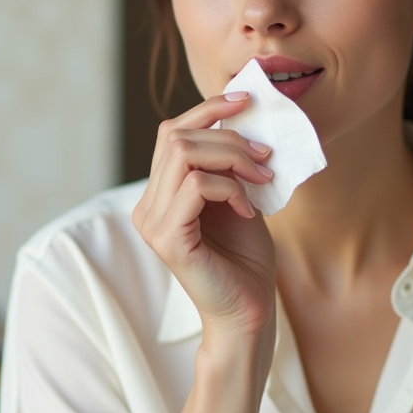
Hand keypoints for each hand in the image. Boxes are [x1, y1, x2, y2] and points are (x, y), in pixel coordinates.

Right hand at [133, 92, 276, 342]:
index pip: (170, 132)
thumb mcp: (239, 197)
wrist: (249, 311)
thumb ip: (230, 164)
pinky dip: (229, 188)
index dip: (207, 109)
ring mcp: (152, 223)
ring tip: (260, 179)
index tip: (245, 101)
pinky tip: (247, 209)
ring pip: (183, 153)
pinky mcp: (168, 239)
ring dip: (231, 158)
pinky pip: (196, 185)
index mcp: (160, 194)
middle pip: (175, 136)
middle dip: (228, 137)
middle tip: (264, 157)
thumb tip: (244, 117)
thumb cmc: (246, 260)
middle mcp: (147, 206)